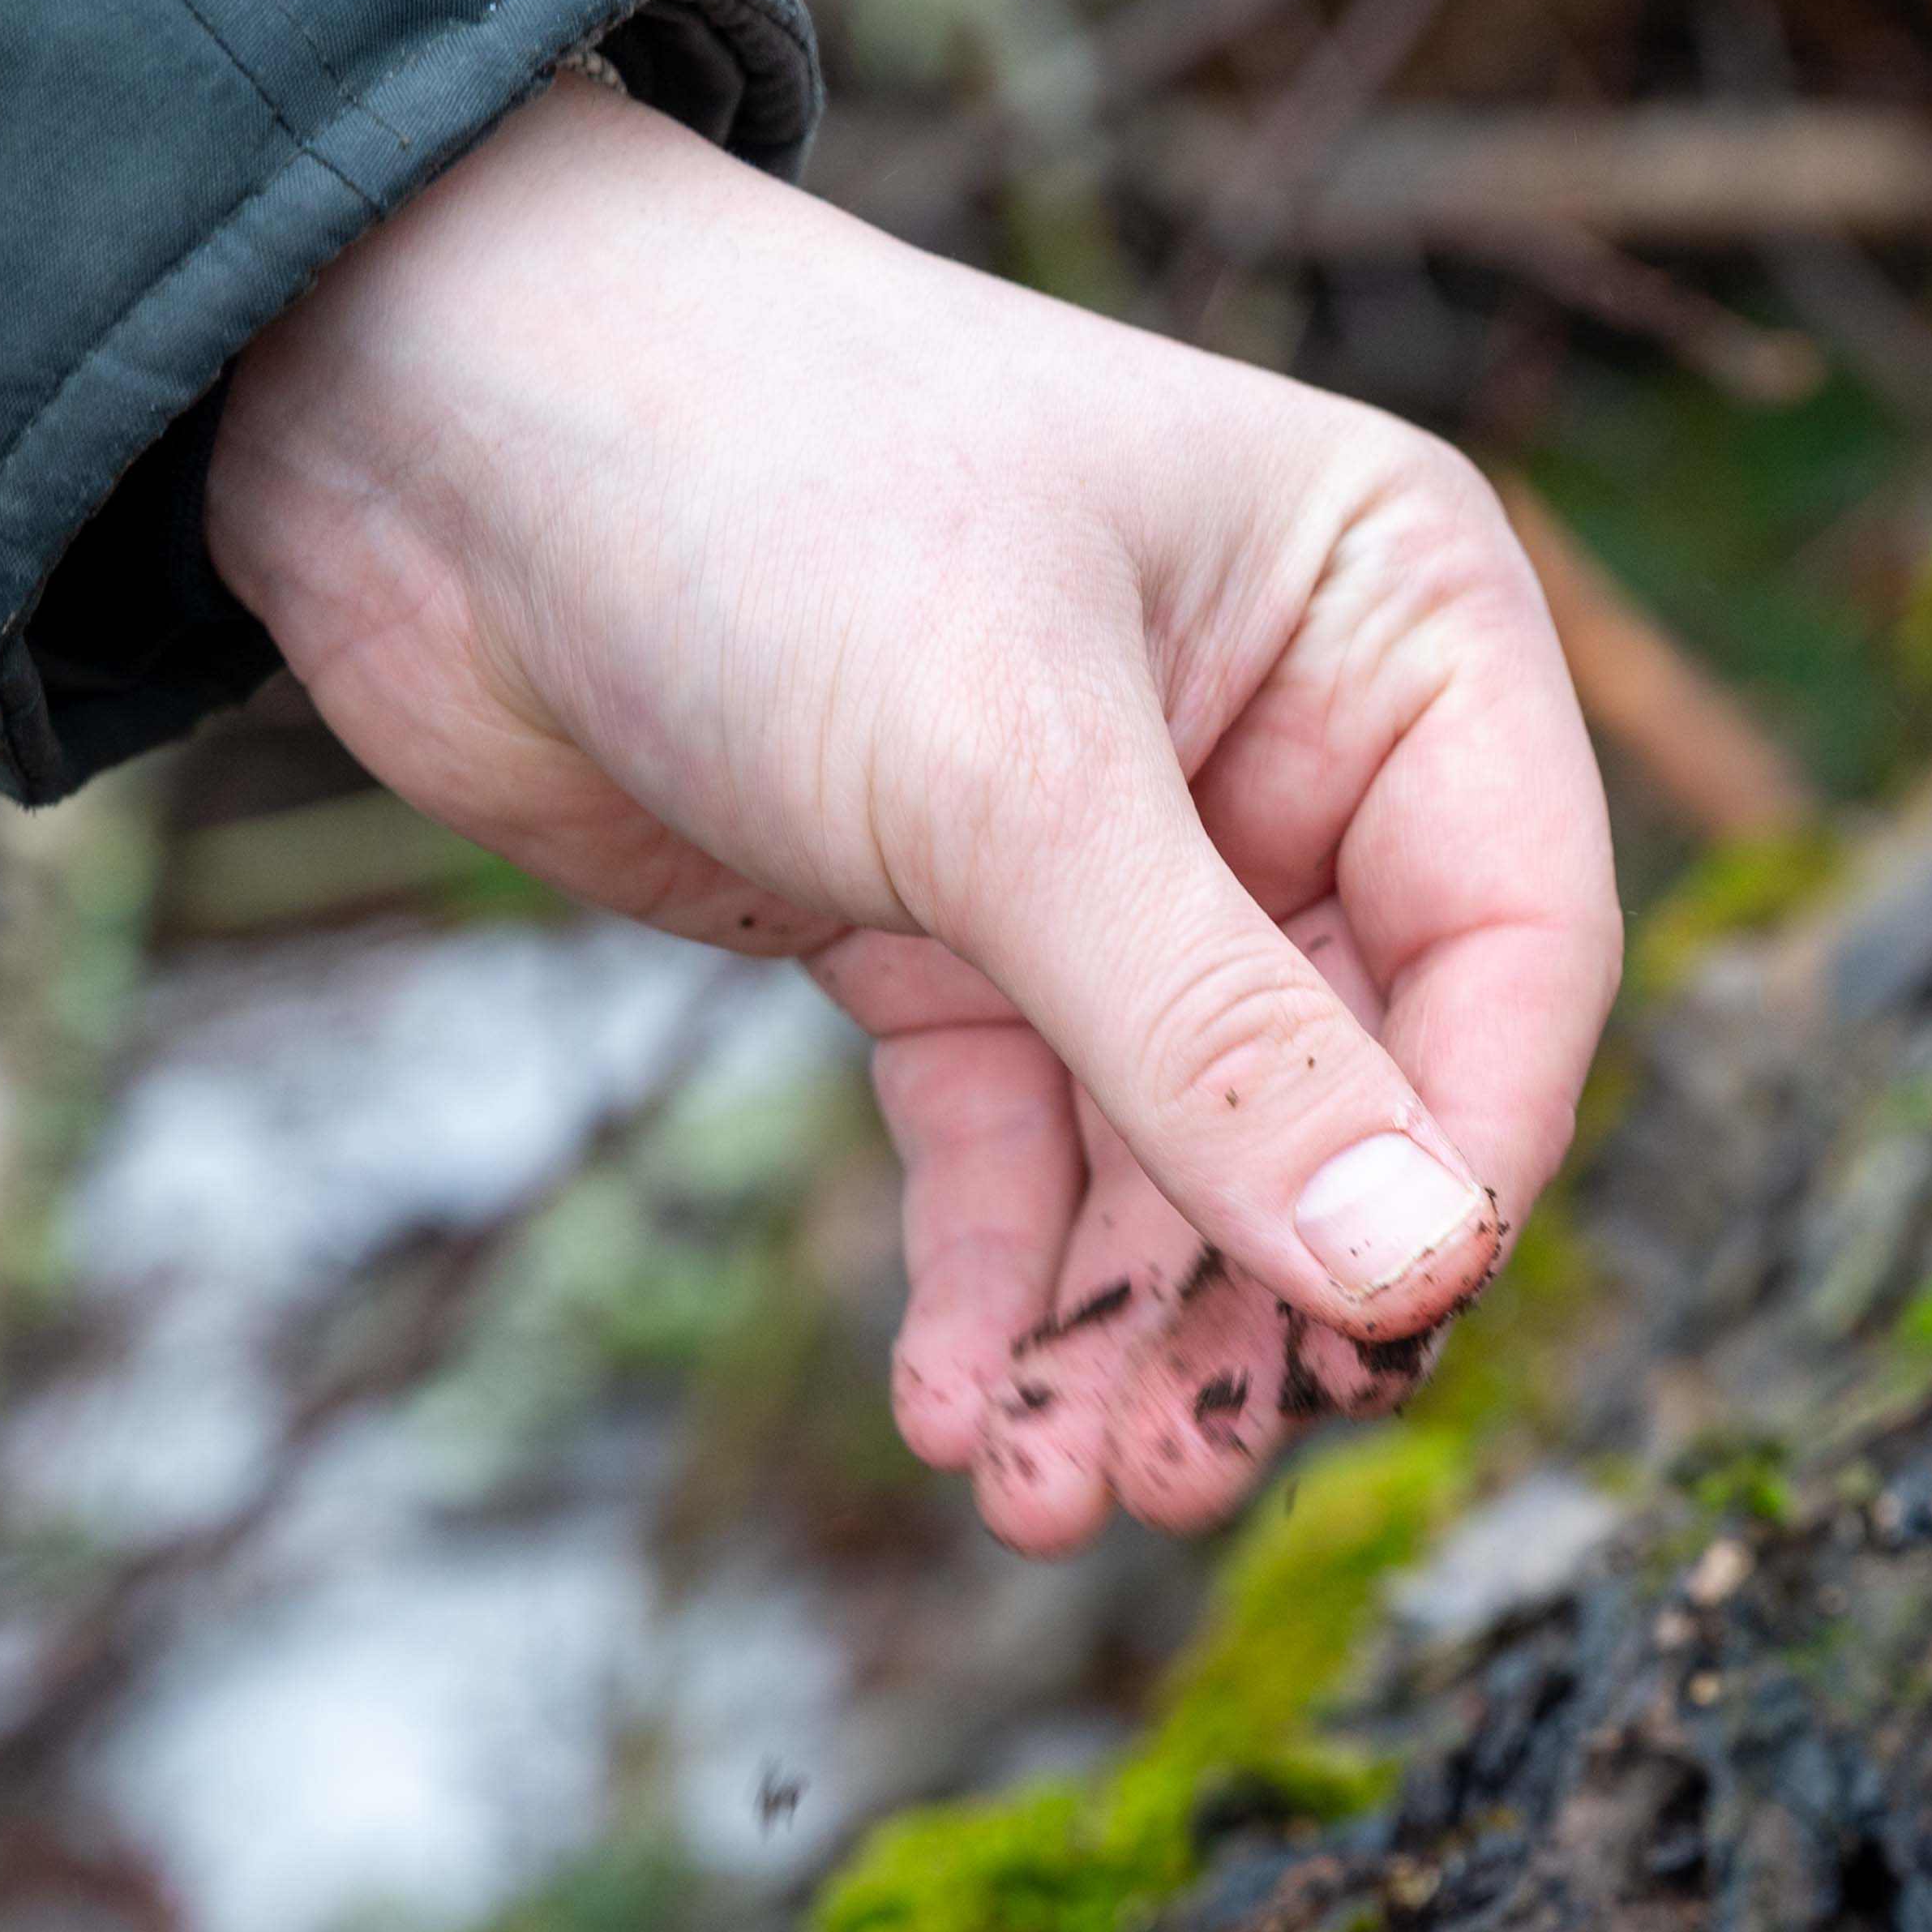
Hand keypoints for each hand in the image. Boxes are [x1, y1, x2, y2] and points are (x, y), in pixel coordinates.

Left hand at [208, 85, 1618, 1552]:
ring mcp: (1122, 848)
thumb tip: (1410, 1277)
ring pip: (1179, 1154)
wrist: (419, 429)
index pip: (1513, 943)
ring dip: (1120, 1334)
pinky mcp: (954, 929)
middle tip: (1175, 1479)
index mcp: (1396, 619)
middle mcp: (1292, 740)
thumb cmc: (755, 493)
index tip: (1379, 1344)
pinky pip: (1021, 1150)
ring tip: (1052, 1502)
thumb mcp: (1009, 777)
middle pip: (1350, 1087)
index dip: (1457, 1158)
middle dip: (1256, 1295)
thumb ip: (1212, 1041)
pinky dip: (996, 1287)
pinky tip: (957, 1416)